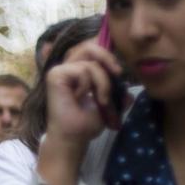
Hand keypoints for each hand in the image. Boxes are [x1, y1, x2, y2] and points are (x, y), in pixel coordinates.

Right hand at [38, 39, 124, 184]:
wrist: (75, 138)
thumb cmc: (86, 123)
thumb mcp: (108, 103)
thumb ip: (117, 92)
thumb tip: (130, 95)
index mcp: (77, 72)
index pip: (93, 51)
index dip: (107, 55)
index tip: (118, 71)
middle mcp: (67, 69)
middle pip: (89, 46)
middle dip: (107, 58)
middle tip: (117, 73)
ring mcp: (59, 71)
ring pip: (91, 62)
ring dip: (103, 82)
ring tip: (101, 100)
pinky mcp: (55, 75)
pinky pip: (82, 70)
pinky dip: (89, 85)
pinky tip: (81, 98)